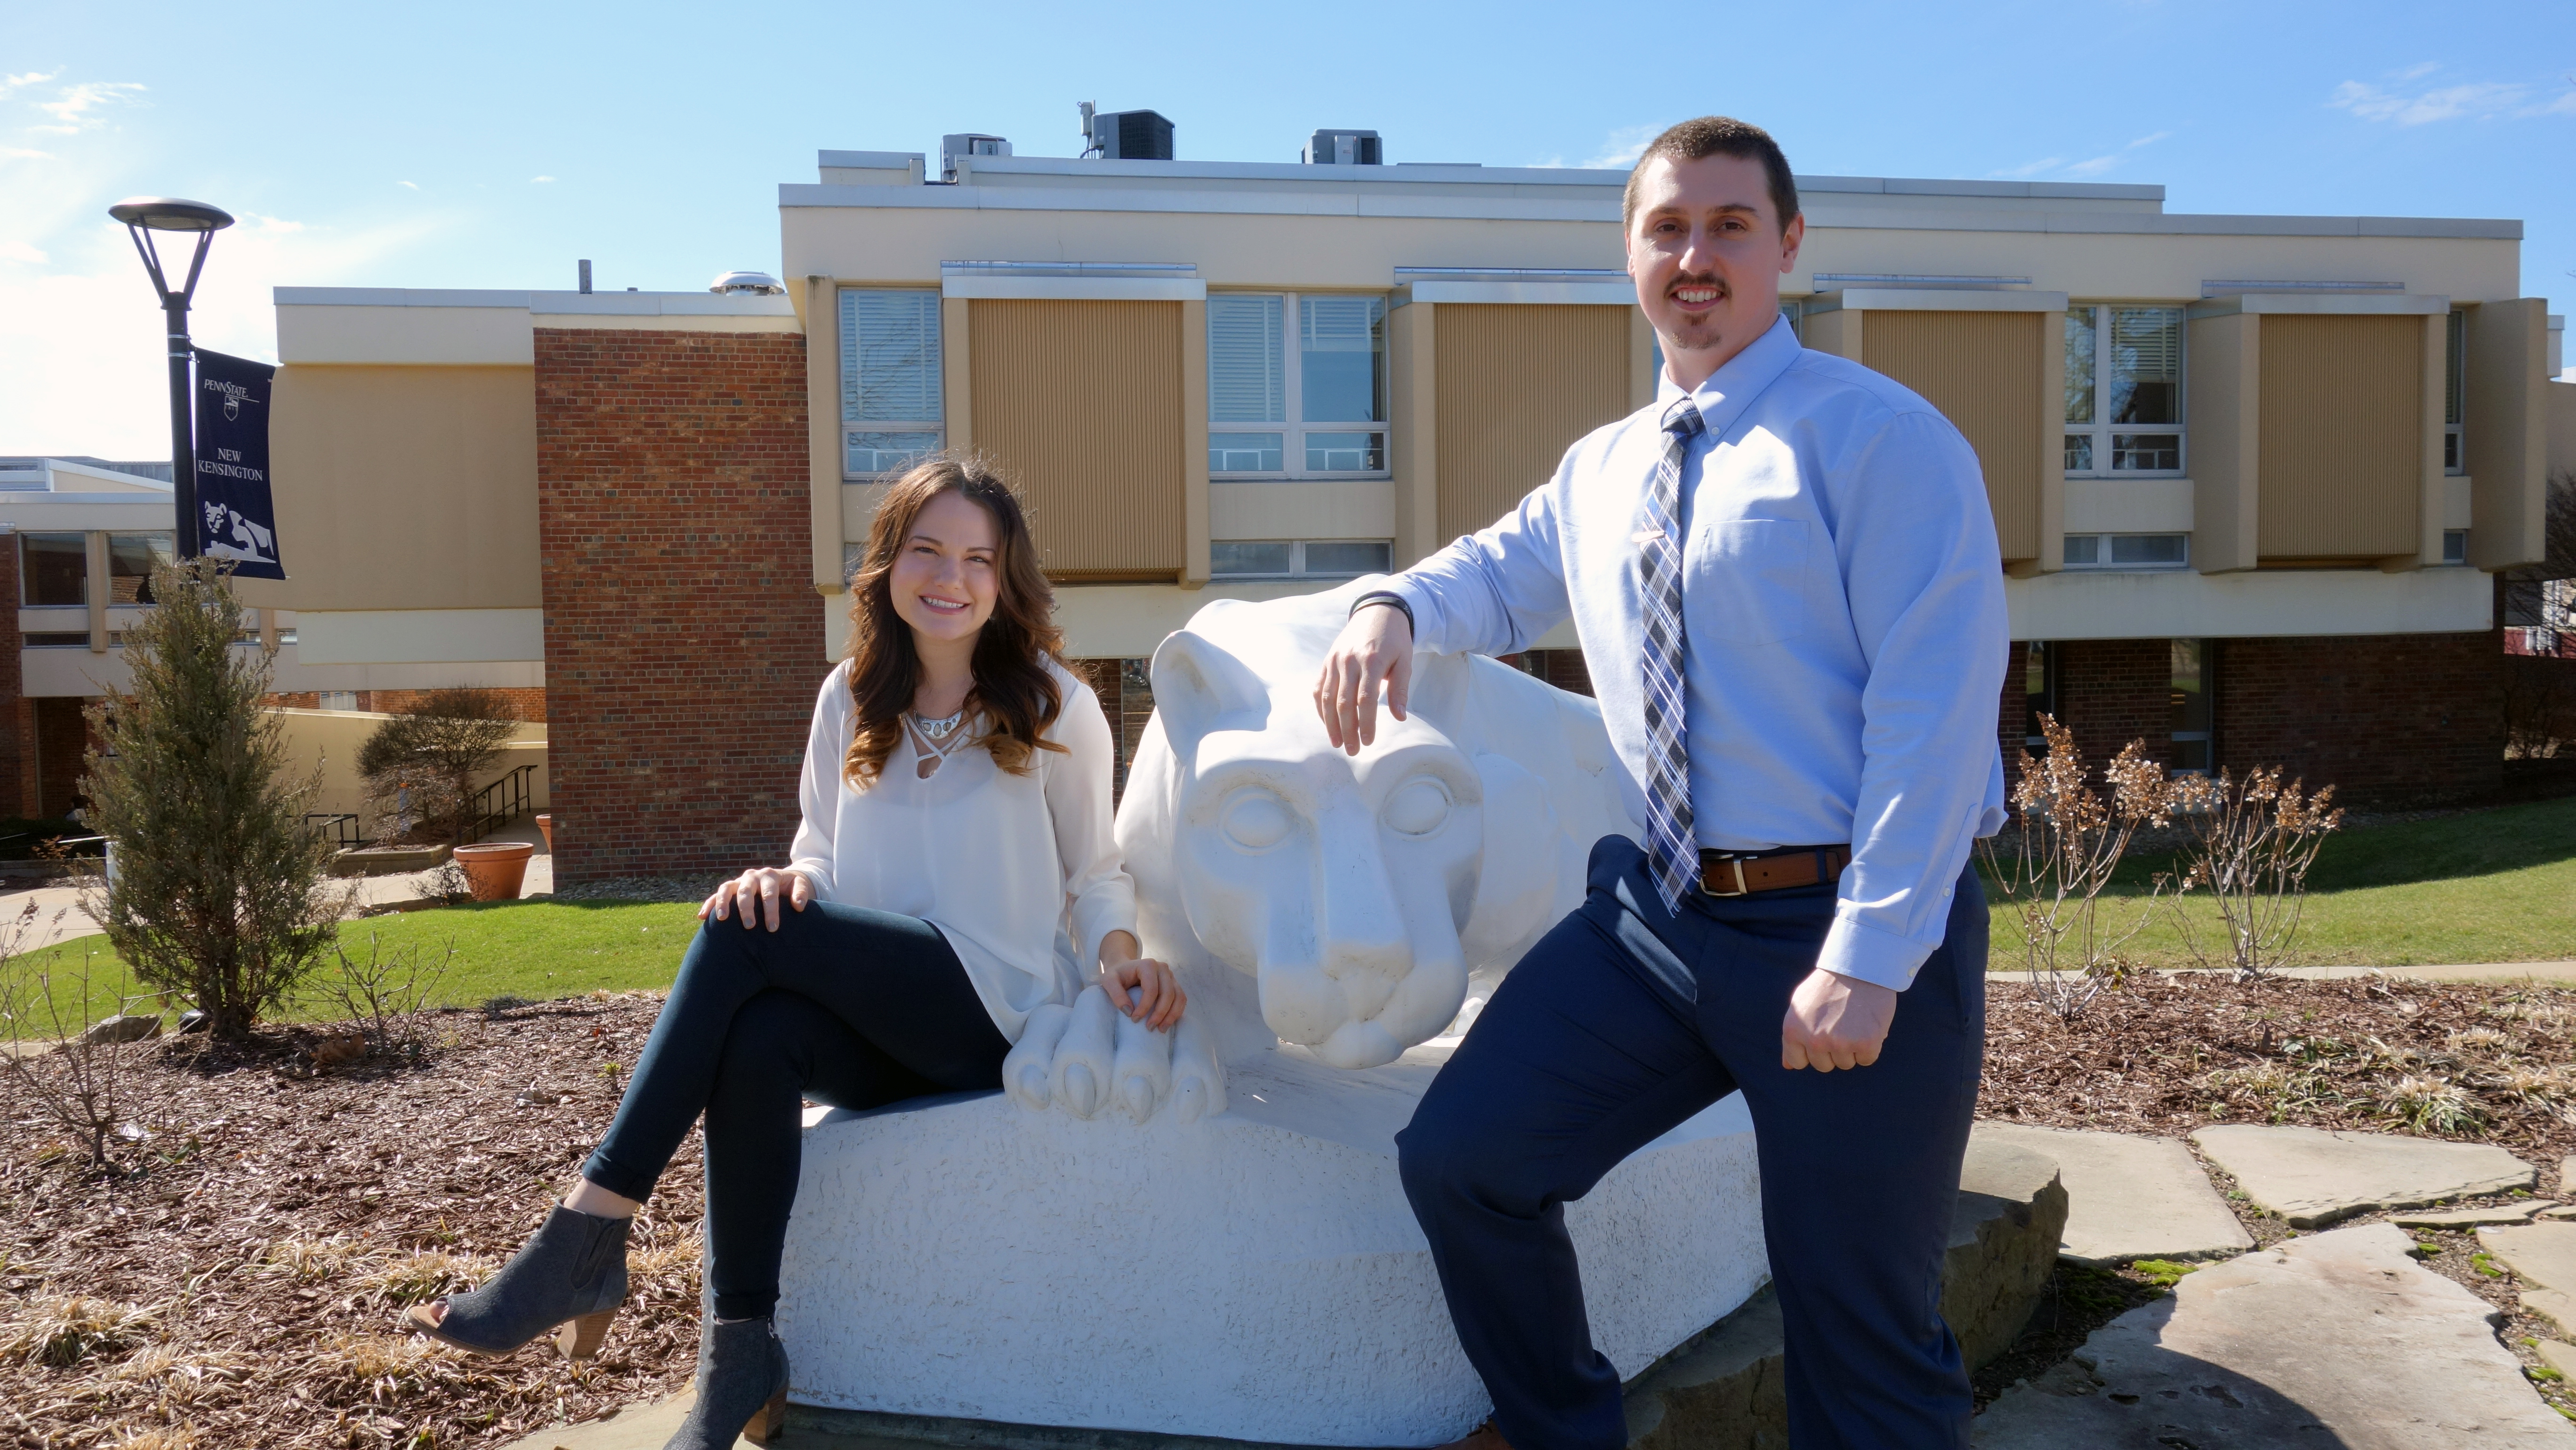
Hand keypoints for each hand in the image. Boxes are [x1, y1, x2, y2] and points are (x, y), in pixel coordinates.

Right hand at [700, 867, 812, 931]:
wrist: (781, 879)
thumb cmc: (790, 886)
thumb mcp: (799, 885)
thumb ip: (801, 893)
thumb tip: (799, 906)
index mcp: (770, 875)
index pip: (769, 893)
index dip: (771, 911)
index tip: (772, 928)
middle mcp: (752, 876)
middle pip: (746, 891)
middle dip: (747, 909)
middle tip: (749, 926)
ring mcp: (739, 882)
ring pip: (727, 889)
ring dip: (723, 903)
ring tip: (721, 918)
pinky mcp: (730, 888)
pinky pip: (716, 894)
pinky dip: (708, 903)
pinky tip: (701, 916)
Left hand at [1101, 956, 1184, 1031]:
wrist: (1124, 968)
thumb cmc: (1117, 975)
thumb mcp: (1108, 981)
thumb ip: (1116, 994)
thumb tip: (1129, 1012)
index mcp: (1148, 965)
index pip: (1151, 989)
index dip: (1145, 1006)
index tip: (1134, 1019)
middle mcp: (1162, 968)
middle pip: (1168, 993)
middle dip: (1160, 1013)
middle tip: (1150, 1028)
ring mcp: (1170, 976)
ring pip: (1179, 997)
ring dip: (1172, 1015)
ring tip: (1161, 1029)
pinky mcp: (1174, 984)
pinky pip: (1181, 999)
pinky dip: (1177, 1012)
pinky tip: (1167, 1022)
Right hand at [1313, 603, 1412, 754]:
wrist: (1377, 611)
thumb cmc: (1395, 640)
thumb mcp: (1405, 661)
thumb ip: (1400, 689)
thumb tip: (1399, 717)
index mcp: (1372, 660)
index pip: (1365, 699)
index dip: (1365, 723)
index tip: (1368, 741)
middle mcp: (1349, 661)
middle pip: (1343, 702)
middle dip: (1347, 729)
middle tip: (1353, 750)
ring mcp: (1334, 660)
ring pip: (1328, 697)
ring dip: (1330, 723)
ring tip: (1337, 742)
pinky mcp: (1327, 661)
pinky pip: (1320, 688)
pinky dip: (1322, 707)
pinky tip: (1328, 723)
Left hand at [1780, 967, 1895, 1071]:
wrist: (1859, 967)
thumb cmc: (1828, 985)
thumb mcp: (1799, 1004)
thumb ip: (1793, 1035)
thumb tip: (1788, 1066)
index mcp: (1793, 1030)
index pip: (1797, 1061)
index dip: (1810, 1051)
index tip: (1820, 1036)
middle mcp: (1814, 1040)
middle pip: (1823, 1065)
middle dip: (1831, 1050)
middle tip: (1839, 1025)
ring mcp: (1840, 1044)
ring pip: (1846, 1063)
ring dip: (1851, 1048)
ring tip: (1853, 1022)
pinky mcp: (1865, 1044)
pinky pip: (1866, 1059)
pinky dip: (1869, 1047)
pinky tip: (1867, 1026)